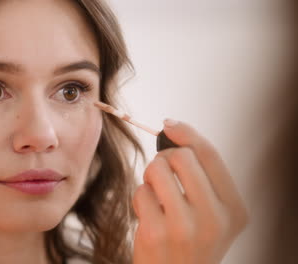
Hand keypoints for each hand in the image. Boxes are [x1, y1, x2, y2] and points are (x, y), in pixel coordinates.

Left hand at [132, 119, 248, 263]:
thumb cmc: (190, 240)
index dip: (186, 133)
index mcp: (234, 209)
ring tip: (156, 195)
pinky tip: (147, 215)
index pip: (210, 155)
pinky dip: (140, 198)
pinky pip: (140, 191)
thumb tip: (172, 128)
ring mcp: (184, 227)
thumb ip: (202, 176)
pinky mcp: (155, 234)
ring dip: (150, 177)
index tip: (168, 124)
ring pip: (157, 169)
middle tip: (162, 176)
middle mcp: (214, 219)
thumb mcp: (212, 213)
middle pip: (181, 157)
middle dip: (164, 159)